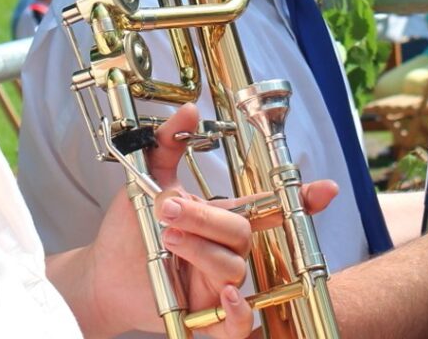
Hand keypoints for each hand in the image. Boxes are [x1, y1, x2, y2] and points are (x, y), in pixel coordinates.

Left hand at [76, 104, 337, 338]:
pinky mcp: (207, 320)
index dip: (306, 199)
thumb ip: (168, 144)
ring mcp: (220, 286)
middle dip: (208, 218)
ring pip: (234, 268)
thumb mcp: (149, 182)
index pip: (272, 208)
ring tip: (168, 237)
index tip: (327, 190)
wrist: (100, 276)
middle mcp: (228, 251)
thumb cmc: (131, 232)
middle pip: (242, 232)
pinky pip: (236, 324)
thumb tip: (187, 111)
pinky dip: (236, 313)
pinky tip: (224, 295)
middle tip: (169, 208)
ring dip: (201, 251)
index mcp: (224, 219)